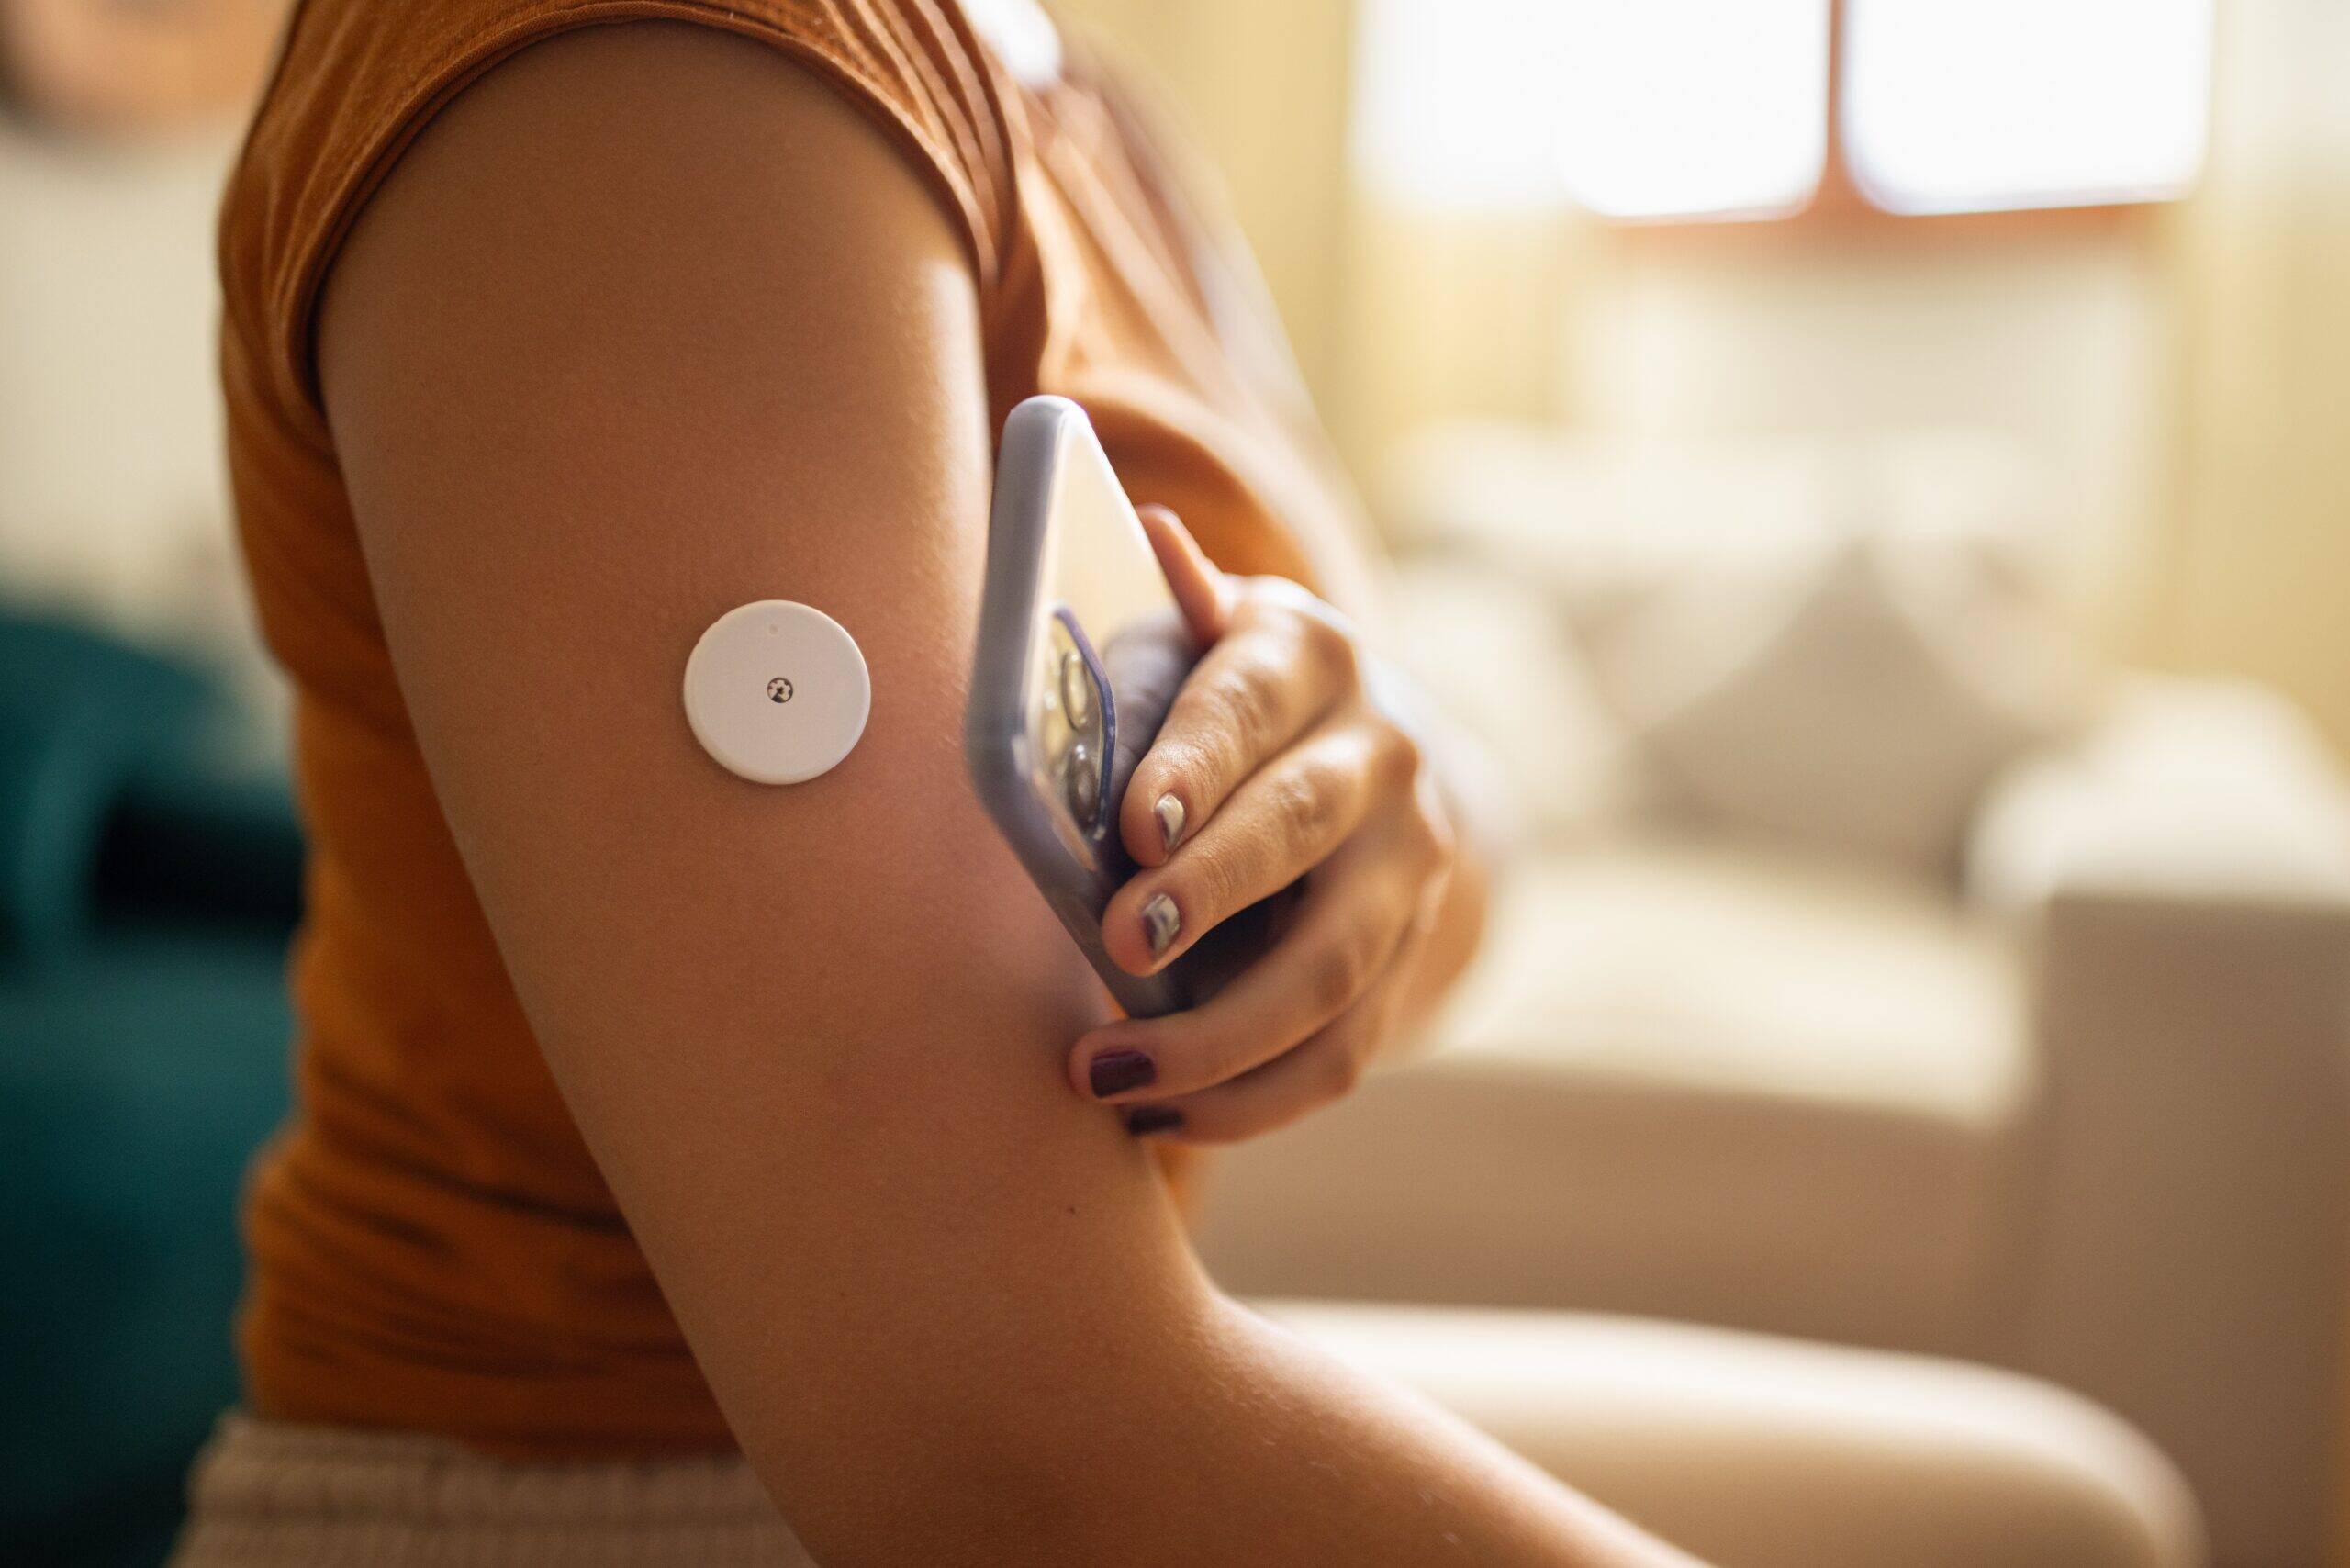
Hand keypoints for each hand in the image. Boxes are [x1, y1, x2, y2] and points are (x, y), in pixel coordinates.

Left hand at [1066, 506, 1456, 1143]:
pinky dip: (1251, 1100)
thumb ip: (1166, 619)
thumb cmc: (1222, 696)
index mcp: (1308, 656)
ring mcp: (1409, 865)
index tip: (1133, 826)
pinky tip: (1162, 1118)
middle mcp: (1381, 755)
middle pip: (1300, 833)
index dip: (1194, 767)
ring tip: (1106, 1075)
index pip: (1247, 708)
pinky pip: (1341, 1049)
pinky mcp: (1409, 956)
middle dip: (1210, 895)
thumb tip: (1148, 535)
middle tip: (1119, 947)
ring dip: (1218, 1038)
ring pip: (1330, 969)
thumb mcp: (1199, 639)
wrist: (1358, 753)